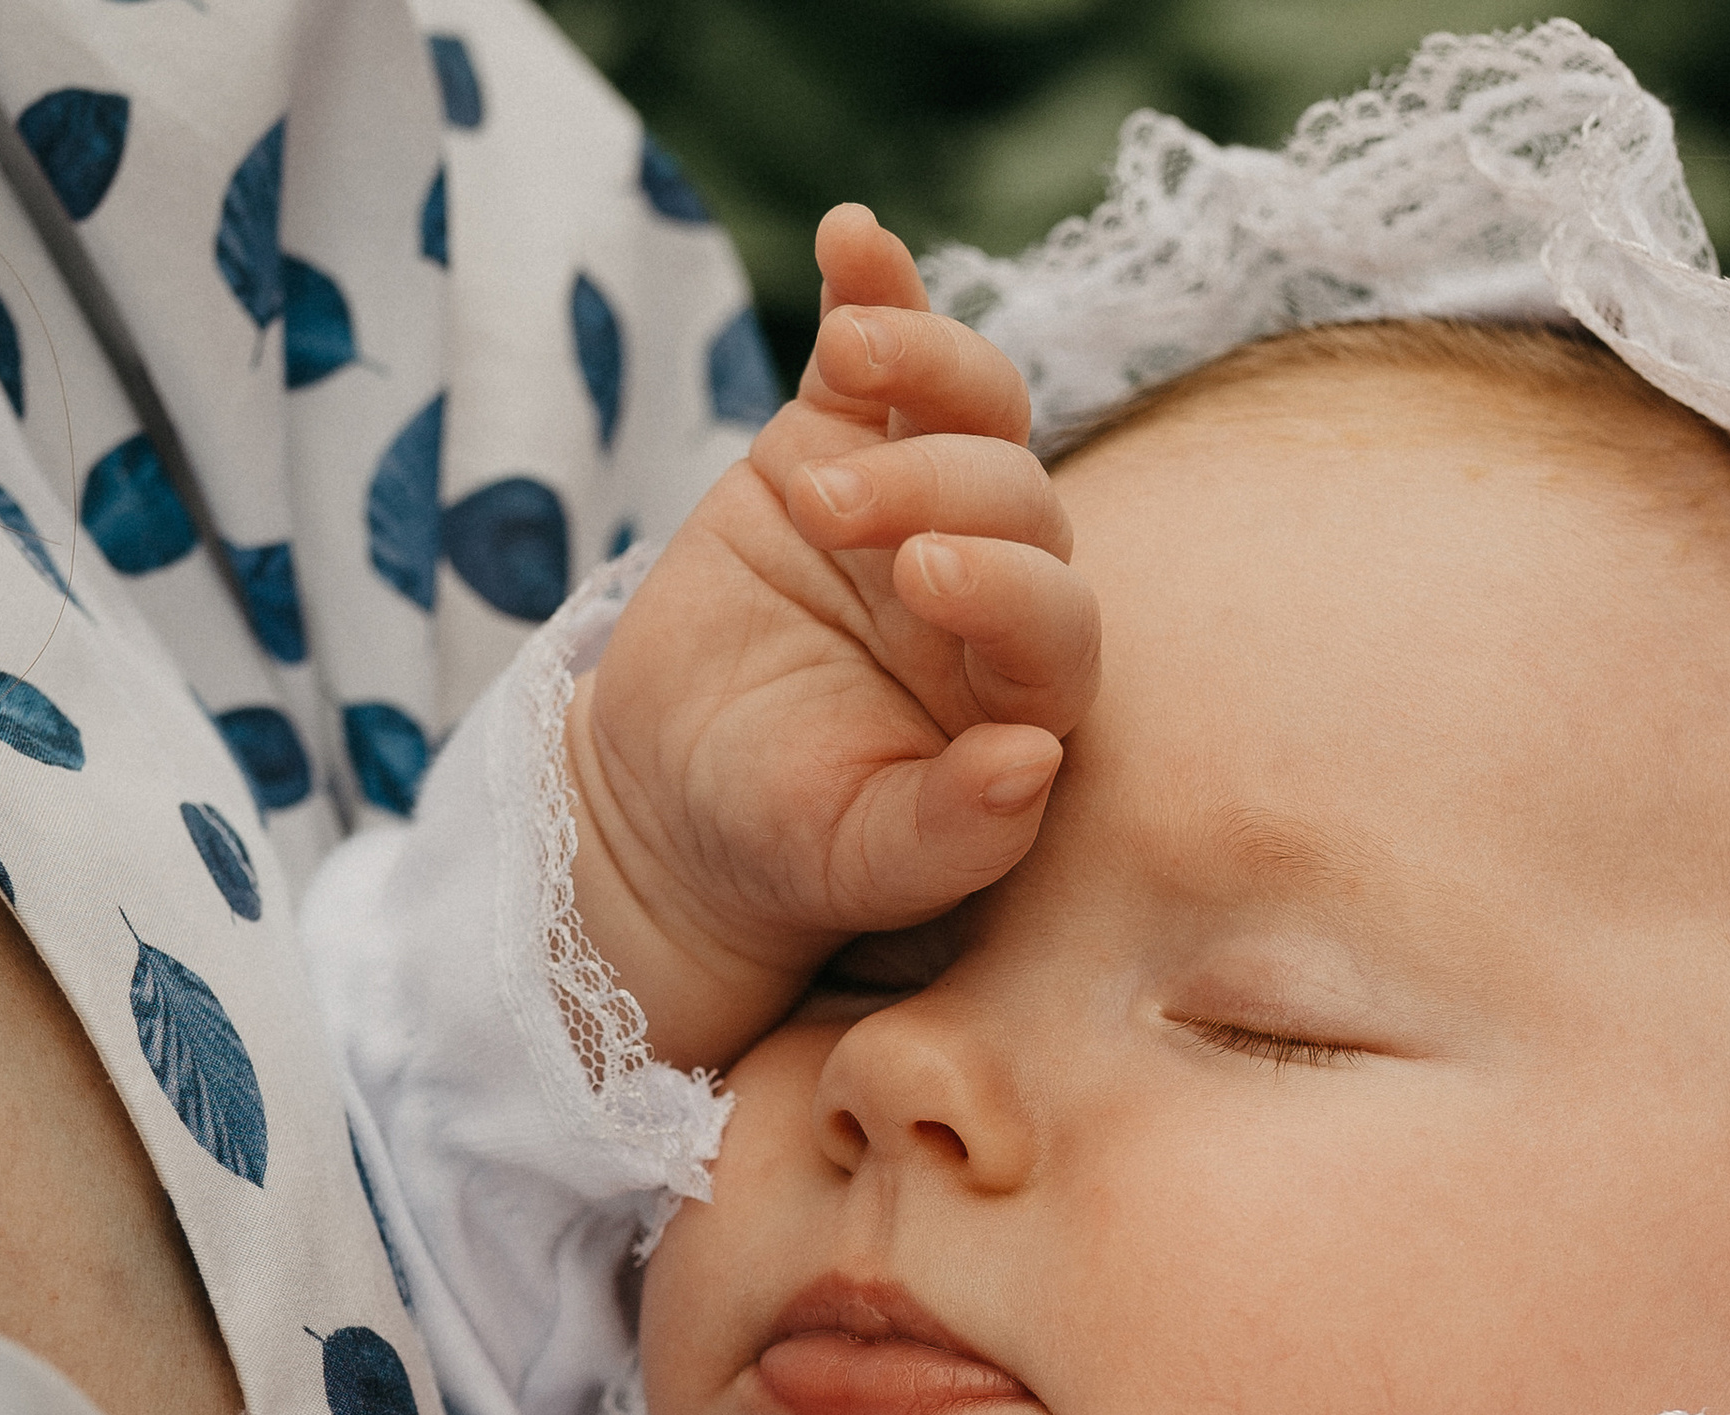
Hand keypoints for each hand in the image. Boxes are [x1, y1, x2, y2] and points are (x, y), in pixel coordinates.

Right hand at [567, 203, 1100, 1073]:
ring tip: (854, 362)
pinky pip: (876, 351)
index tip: (922, 578)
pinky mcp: (837, 440)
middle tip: (835, 515)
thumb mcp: (858, 861)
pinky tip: (852, 237)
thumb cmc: (782, 848)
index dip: (1008, 586)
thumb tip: (1039, 763)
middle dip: (937, 486)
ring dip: (927, 362)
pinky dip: (873, 288)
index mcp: (1017, 698)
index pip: (1054, 620)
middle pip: (1016, 497)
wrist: (675, 803)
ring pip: (972, 405)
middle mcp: (990, 590)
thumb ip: (955, 833)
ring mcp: (917, 502)